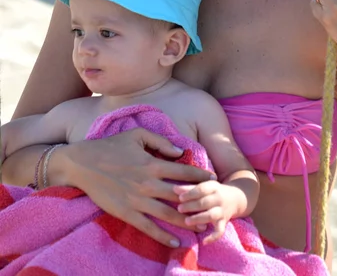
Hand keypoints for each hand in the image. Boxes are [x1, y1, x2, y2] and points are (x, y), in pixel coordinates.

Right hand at [64, 128, 215, 246]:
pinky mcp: (126, 212)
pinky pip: (147, 227)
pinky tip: (174, 242)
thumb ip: (160, 141)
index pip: (182, 170)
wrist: (83, 163)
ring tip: (201, 226)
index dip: (200, 174)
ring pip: (167, 213)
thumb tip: (179, 151)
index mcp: (151, 163)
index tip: (213, 178)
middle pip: (180, 195)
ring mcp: (137, 200)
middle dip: (198, 201)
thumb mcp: (137, 135)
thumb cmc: (111, 146)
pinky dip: (162, 236)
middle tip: (213, 206)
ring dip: (186, 221)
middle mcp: (148, 183)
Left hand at [174, 180, 243, 243]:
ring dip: (199, 219)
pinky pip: (220, 231)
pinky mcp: (224, 223)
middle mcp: (219, 198)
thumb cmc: (213, 191)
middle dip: (192, 206)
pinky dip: (213, 237)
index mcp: (213, 186)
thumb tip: (173, 188)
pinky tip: (203, 242)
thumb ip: (189, 187)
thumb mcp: (205, 185)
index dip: (191, 193)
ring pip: (211, 216)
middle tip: (179, 208)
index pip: (202, 188)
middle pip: (205, 202)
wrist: (236, 198)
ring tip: (187, 221)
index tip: (180, 197)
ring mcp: (222, 211)